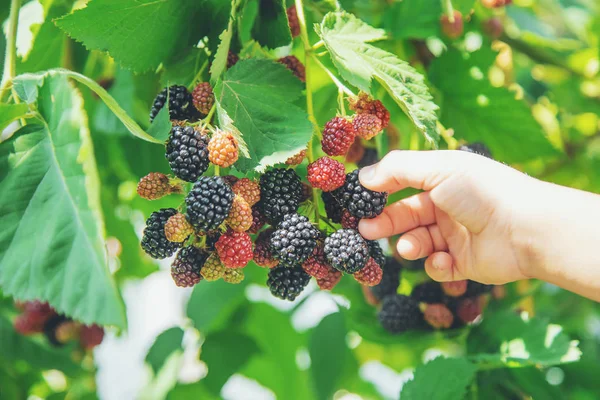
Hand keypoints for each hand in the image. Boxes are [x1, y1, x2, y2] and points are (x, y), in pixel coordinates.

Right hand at [358, 150, 539, 284]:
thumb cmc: (482, 191)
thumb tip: (362, 177)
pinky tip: (444, 259)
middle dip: (384, 223)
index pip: (402, 186)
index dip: (379, 194)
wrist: (526, 229)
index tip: (356, 203)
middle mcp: (447, 208)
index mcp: (443, 181)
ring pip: (418, 243)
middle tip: (363, 230)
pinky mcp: (464, 264)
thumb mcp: (437, 167)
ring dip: (408, 245)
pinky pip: (438, 267)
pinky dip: (435, 265)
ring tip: (408, 247)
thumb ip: (397, 169)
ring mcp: (455, 236)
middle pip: (405, 217)